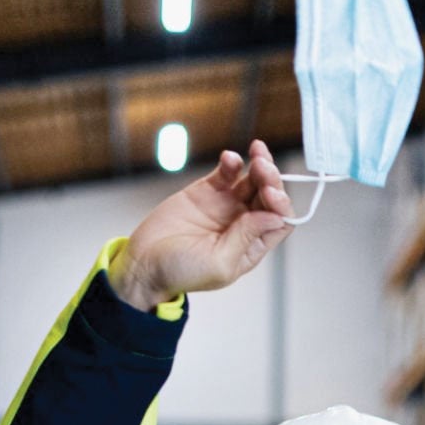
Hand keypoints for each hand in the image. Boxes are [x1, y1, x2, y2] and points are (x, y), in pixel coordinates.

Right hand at [109, 140, 292, 308]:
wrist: (143, 262)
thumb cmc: (180, 272)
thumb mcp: (218, 263)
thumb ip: (245, 238)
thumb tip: (275, 217)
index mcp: (251, 246)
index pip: (280, 221)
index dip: (281, 205)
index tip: (270, 195)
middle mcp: (244, 224)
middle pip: (270, 196)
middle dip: (273, 180)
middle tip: (263, 168)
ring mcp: (226, 205)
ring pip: (254, 180)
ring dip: (260, 165)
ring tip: (256, 153)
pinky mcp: (207, 190)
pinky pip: (228, 172)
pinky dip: (232, 162)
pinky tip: (230, 158)